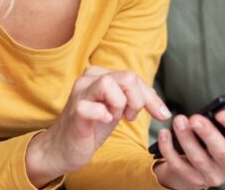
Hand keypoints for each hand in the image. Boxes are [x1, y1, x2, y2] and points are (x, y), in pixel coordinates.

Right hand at [25, 66, 170, 186]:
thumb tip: (161, 105)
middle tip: (129, 117)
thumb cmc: (91, 128)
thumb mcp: (117, 110)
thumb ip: (134, 99)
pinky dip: (104, 115)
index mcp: (99, 75)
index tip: (162, 114)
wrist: (62, 149)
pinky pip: (94, 107)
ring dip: (120, 105)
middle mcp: (88, 79)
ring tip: (113, 118)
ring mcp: (80, 94)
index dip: (152, 97)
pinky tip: (104, 122)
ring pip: (109, 84)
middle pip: (127, 77)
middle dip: (137, 100)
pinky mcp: (75, 112)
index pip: (134, 77)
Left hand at [153, 101, 224, 189]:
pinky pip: (179, 166)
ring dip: (186, 139)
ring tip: (178, 121)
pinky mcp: (194, 181)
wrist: (208, 169)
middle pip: (220, 151)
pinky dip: (170, 150)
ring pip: (198, 158)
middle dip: (207, 134)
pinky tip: (165, 134)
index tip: (222, 112)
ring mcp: (213, 177)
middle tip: (195, 118)